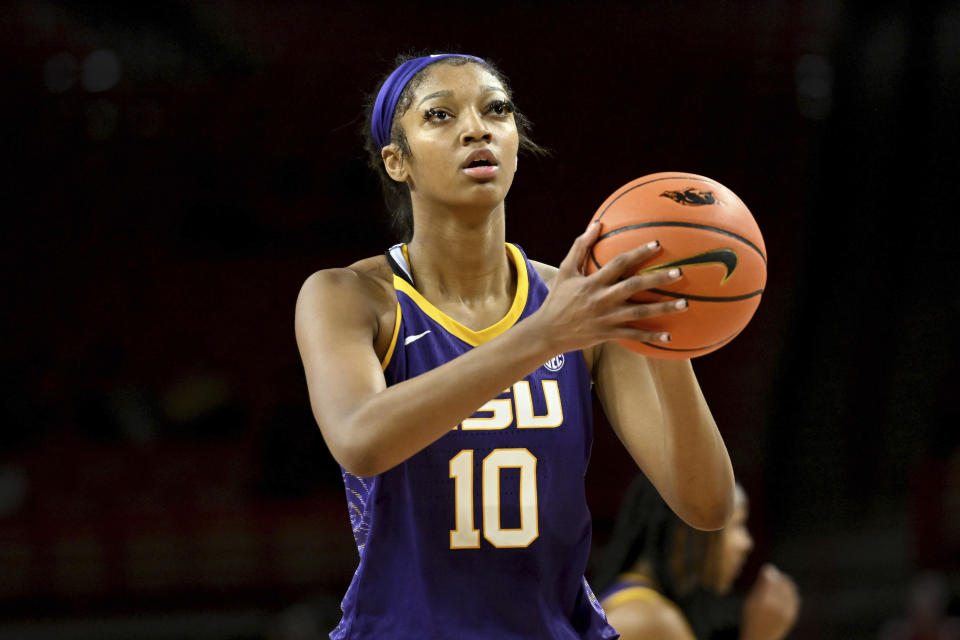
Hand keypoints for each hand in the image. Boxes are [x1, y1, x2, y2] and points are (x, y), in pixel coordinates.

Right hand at [531, 223, 686, 353]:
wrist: (547, 332)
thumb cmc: (558, 298)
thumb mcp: (565, 270)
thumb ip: (580, 246)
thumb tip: (597, 223)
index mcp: (592, 282)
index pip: (619, 264)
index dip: (638, 253)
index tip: (657, 244)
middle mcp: (601, 299)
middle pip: (634, 287)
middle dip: (658, 279)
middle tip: (680, 273)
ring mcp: (606, 319)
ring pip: (639, 313)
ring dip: (663, 309)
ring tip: (685, 303)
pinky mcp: (608, 334)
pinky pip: (633, 335)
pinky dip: (651, 336)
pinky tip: (669, 336)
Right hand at [740, 564, 799, 639]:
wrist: (759, 639)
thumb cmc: (751, 619)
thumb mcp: (751, 601)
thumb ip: (761, 585)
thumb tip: (769, 568)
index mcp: (764, 600)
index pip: (772, 579)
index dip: (771, 572)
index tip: (768, 568)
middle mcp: (777, 606)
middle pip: (783, 583)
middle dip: (779, 577)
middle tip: (774, 575)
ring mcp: (786, 612)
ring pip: (791, 590)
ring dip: (786, 584)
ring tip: (779, 582)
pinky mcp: (791, 616)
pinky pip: (794, 599)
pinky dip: (791, 593)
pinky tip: (785, 592)